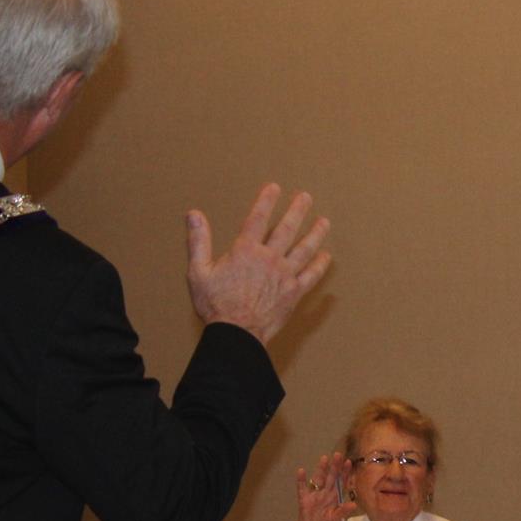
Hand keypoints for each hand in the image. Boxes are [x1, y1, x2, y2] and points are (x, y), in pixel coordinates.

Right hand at [186, 183, 331, 344]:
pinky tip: (327, 256)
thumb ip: (198, 241)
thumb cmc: (215, 304)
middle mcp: (269, 259)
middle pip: (287, 229)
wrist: (237, 332)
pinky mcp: (294, 292)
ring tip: (324, 222)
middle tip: (306, 197)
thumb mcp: (199, 271)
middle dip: (297, 211)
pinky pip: (312, 276)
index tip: (274, 187)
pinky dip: (320, 265)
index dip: (266, 201)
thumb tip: (193, 214)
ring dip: (315, 234)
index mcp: (245, 251)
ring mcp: (285, 275)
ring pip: (304, 249)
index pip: (257, 219)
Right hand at [294, 453, 354, 520]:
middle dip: (335, 467)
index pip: (341, 483)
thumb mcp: (334, 520)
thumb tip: (354, 504)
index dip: (345, 473)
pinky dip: (301, 480)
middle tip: (338, 454)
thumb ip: (342, 511)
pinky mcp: (304, 499)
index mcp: (335, 497)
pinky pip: (302, 488)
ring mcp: (315, 495)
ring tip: (324, 459)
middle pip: (331, 478)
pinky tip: (301, 471)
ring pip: (319, 480)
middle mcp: (326, 493)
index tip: (348, 462)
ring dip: (321, 470)